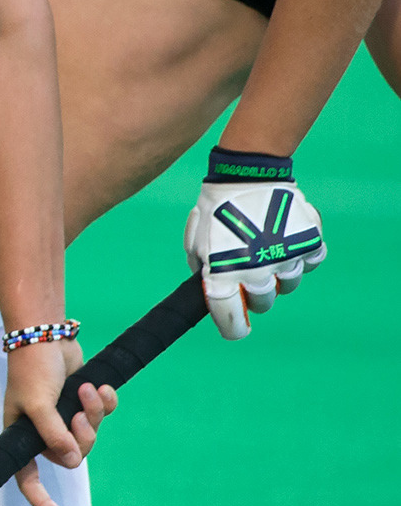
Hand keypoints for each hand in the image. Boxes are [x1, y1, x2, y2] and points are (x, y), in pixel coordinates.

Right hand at [0, 337, 119, 505]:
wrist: (47, 336)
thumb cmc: (33, 369)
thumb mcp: (38, 404)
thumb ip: (53, 434)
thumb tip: (72, 460)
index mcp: (21, 436)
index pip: (27, 478)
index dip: (41, 500)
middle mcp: (42, 432)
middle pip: (72, 455)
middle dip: (83, 435)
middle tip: (81, 413)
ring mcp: (63, 418)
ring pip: (89, 436)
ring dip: (94, 414)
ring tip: (90, 389)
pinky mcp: (82, 403)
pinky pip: (101, 416)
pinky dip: (105, 403)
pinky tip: (103, 387)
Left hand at [186, 147, 326, 338]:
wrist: (248, 175)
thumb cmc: (216, 209)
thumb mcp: (196, 241)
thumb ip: (202, 269)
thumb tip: (212, 289)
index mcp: (224, 274)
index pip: (230, 317)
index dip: (232, 327)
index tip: (235, 330)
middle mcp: (257, 272)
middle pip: (262, 303)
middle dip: (255, 295)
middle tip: (250, 277)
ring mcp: (286, 258)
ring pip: (288, 285)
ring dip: (278, 274)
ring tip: (267, 250)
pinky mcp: (309, 243)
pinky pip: (309, 263)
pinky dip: (301, 256)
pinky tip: (287, 241)